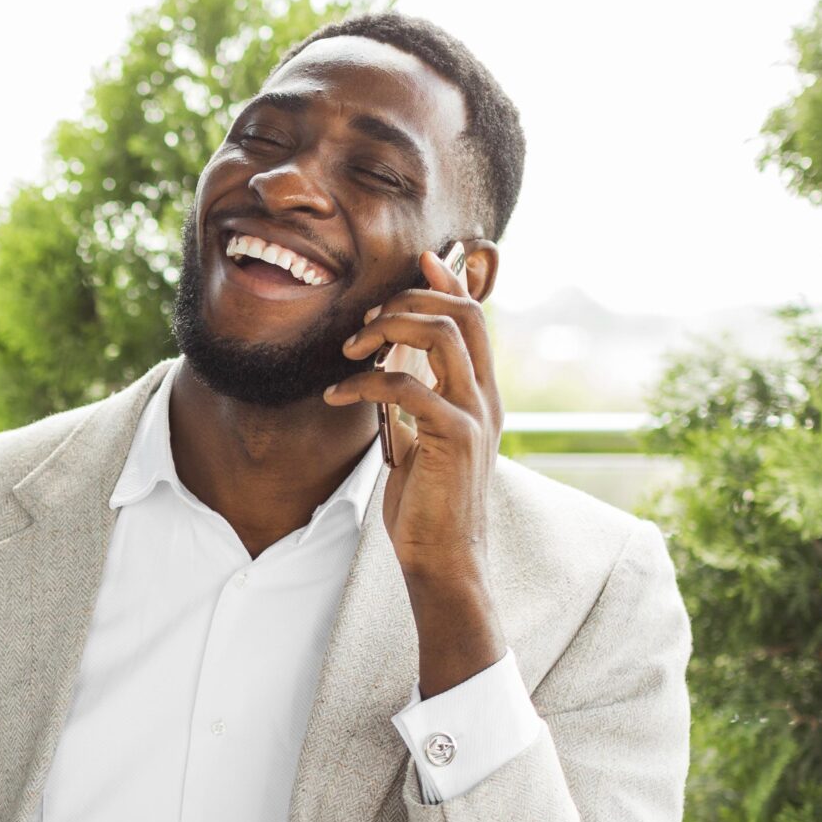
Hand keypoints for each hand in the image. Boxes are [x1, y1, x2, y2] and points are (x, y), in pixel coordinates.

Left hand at [325, 248, 507, 693]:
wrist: (443, 560)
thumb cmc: (428, 507)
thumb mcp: (421, 444)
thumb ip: (415, 407)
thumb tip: (390, 374)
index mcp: (480, 394)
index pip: (475, 318)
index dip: (448, 282)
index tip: (419, 261)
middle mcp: (486, 398)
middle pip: (464, 313)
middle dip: (409, 301)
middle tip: (362, 325)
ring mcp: (474, 415)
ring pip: (444, 335)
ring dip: (388, 330)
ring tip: (348, 352)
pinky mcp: (454, 438)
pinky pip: (408, 386)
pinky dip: (365, 381)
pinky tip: (336, 397)